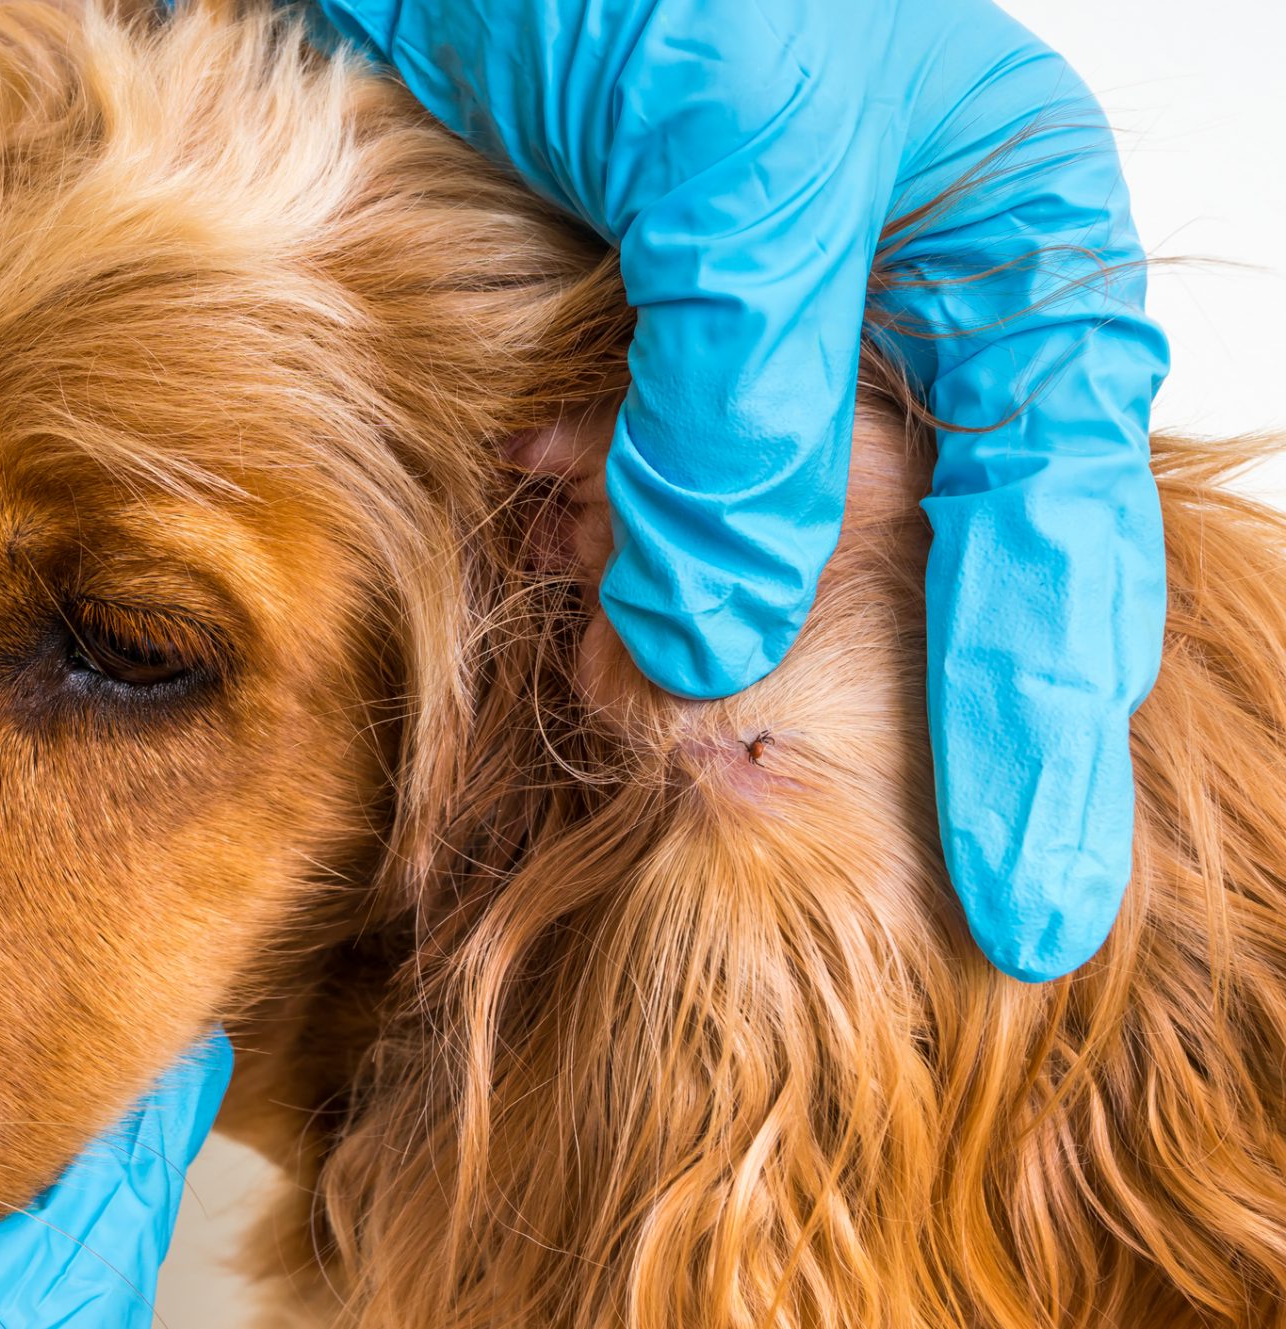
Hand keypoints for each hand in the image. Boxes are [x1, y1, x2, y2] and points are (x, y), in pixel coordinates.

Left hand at [314, 0, 1169, 978]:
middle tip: (901, 918)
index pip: (1051, 526)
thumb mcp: (739, 140)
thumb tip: (709, 645)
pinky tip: (561, 622)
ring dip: (701, 659)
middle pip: (920, 576)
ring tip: (672, 762)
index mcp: (1000, 249)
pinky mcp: (598, 358)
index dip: (1039, 723)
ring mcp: (733, 345)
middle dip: (889, 726)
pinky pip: (610, 508)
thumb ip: (748, 392)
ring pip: (751, 562)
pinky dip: (585, 575)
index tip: (1029, 905)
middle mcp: (882, 315)